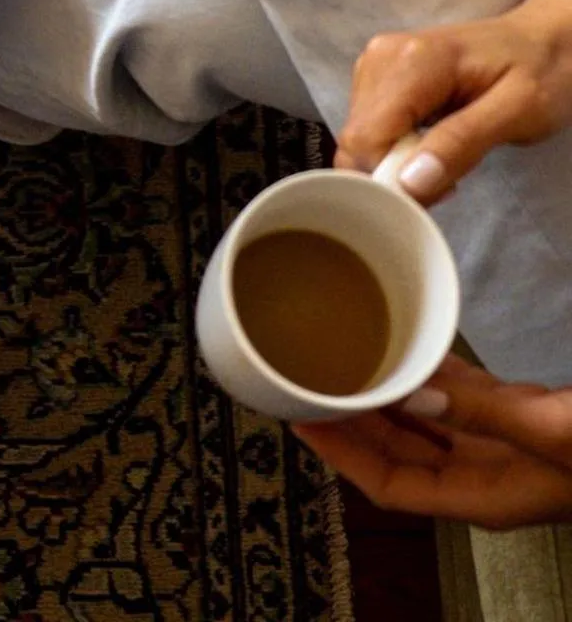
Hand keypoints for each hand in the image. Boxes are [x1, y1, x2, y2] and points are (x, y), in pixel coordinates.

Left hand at [295, 356, 571, 528]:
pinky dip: (431, 377)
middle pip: (398, 453)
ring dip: (385, 396)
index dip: (340, 455)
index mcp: (485, 495)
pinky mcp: (527, 419)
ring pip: (427, 426)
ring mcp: (507, 448)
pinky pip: (463, 401)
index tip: (297, 416)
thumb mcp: (553, 430)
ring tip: (338, 356)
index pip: (390, 486)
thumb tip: (411, 393)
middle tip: (302, 376)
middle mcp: (487, 475)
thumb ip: (483, 413)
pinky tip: (407, 345)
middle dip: (350, 421)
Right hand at [336, 0, 571, 201]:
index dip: (390, 175)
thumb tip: (409, 183)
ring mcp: (374, 62)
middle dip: (395, 170)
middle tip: (449, 178)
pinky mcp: (376, 73)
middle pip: (358, 138)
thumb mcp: (518, 112)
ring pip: (359, 136)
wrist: (544, 40)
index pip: (366, 136)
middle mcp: (380, 57)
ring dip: (395, 160)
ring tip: (445, 156)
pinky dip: (394, 146)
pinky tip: (429, 142)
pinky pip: (368, 126)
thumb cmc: (541, 73)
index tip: (438, 191)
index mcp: (411, 61)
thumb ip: (462, 144)